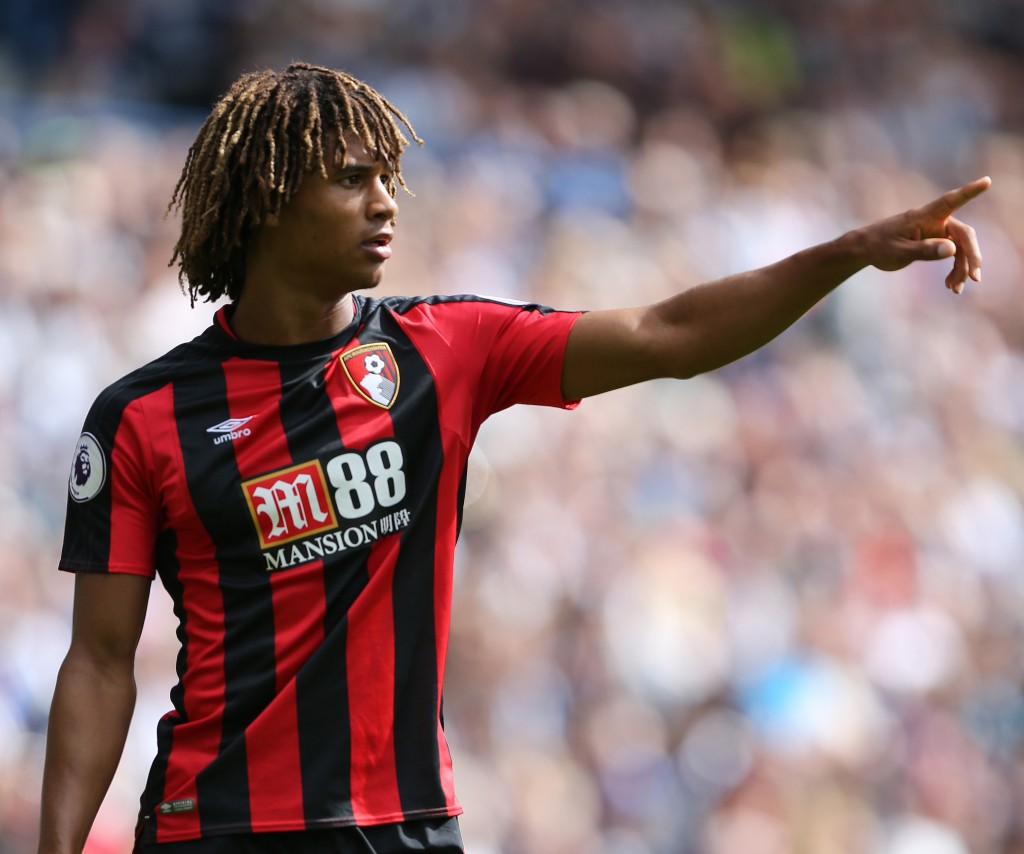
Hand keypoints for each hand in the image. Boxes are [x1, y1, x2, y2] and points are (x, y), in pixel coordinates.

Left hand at [859, 176, 990, 293]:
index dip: (970, 191)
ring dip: (962, 269)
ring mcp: (937, 231)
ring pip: (960, 249)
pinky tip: (950, 285)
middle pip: (964, 236)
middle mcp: (935, 221)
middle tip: (975, 278)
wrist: (866, 249)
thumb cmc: (879, 246)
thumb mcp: (899, 252)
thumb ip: (925, 250)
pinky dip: (954, 270)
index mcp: (924, 216)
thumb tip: (953, 250)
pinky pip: (953, 255)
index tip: (986, 181)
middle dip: (971, 256)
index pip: (950, 201)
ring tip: (955, 290)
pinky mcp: (936, 242)